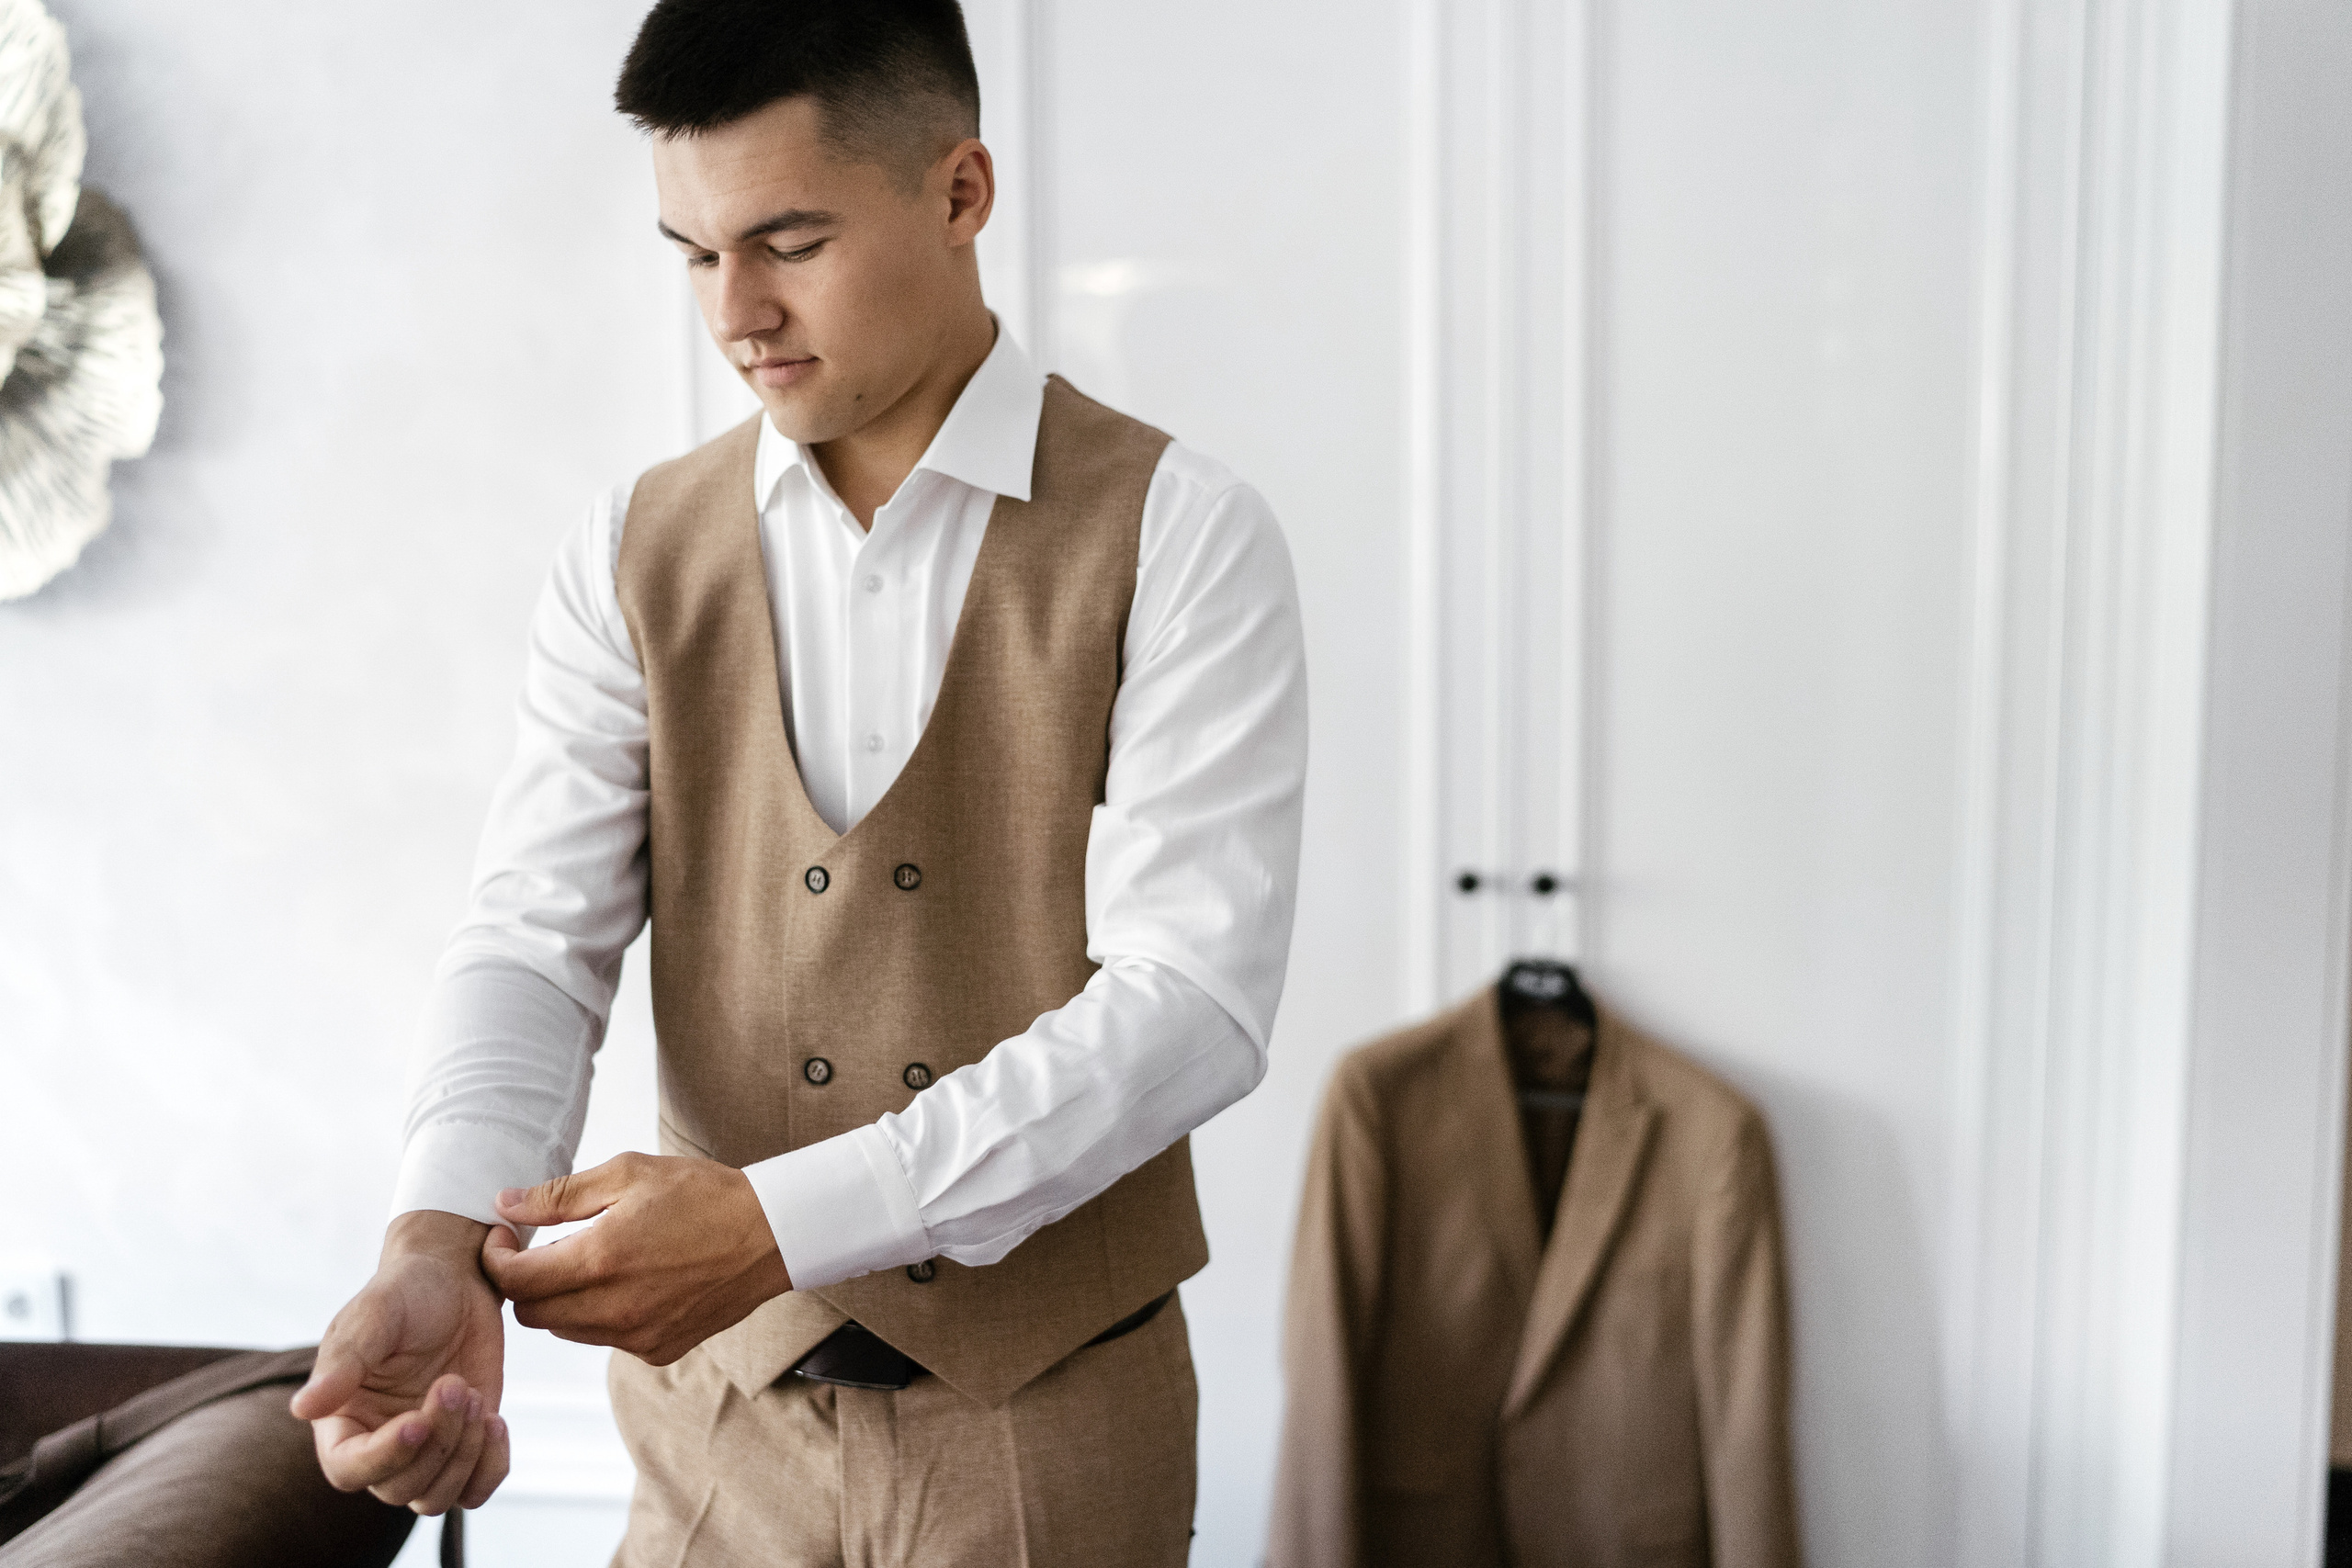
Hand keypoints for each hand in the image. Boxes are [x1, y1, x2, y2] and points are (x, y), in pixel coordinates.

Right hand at [291, 1210, 509, 1514]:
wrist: (456, 1281)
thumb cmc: (405, 1292)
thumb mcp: (373, 1315)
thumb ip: (343, 1362)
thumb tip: (303, 1408)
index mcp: (342, 1420)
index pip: (348, 1470)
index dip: (383, 1457)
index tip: (417, 1422)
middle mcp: (378, 1443)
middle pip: (399, 1488)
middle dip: (436, 1443)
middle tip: (456, 1384)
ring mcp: (424, 1449)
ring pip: (436, 1498)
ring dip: (464, 1456)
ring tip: (474, 1396)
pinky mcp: (464, 1445)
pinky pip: (476, 1489)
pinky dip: (490, 1466)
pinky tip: (495, 1421)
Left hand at [481, 1152, 792, 1365]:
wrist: (771, 1234)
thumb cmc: (702, 1195)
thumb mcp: (629, 1173)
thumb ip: (559, 1195)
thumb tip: (504, 1205)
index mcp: (601, 1259)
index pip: (514, 1281)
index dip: (495, 1258)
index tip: (504, 1236)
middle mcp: (615, 1308)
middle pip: (531, 1314)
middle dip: (524, 1282)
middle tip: (542, 1248)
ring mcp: (637, 1336)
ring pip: (565, 1329)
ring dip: (561, 1300)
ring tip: (589, 1262)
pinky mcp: (658, 1349)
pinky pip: (604, 1339)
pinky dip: (599, 1315)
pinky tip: (628, 1282)